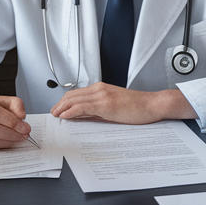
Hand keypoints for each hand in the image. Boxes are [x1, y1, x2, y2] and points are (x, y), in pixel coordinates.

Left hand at [49, 84, 195, 124]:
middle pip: (71, 95)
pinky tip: (65, 116)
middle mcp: (99, 89)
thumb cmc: (137, 107)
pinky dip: (71, 111)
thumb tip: (82, 115)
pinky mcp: (105, 104)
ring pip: (74, 100)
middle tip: (52, 113)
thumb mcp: (113, 106)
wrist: (152, 105)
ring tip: (55, 115)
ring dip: (62, 108)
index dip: (64, 101)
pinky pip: (82, 107)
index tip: (57, 108)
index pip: (76, 93)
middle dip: (59, 104)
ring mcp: (102, 95)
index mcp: (101, 88)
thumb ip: (97, 109)